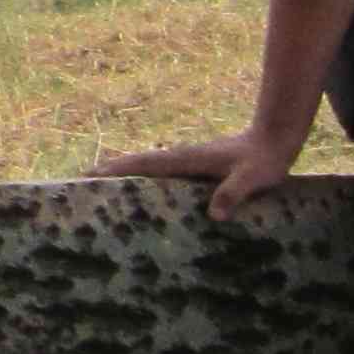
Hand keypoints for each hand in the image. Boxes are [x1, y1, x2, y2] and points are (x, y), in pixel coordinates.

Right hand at [93, 126, 307, 212]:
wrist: (274, 138)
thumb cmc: (263, 160)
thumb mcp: (251, 178)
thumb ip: (232, 193)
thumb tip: (213, 215)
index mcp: (185, 159)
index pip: (142, 164)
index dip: (115, 169)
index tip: (87, 175)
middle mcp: (178, 157)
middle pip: (135, 163)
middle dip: (107, 171)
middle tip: (79, 184)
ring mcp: (184, 161)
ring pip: (145, 167)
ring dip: (122, 175)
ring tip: (100, 190)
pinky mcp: (192, 166)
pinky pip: (158, 173)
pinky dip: (141, 178)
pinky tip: (140, 193)